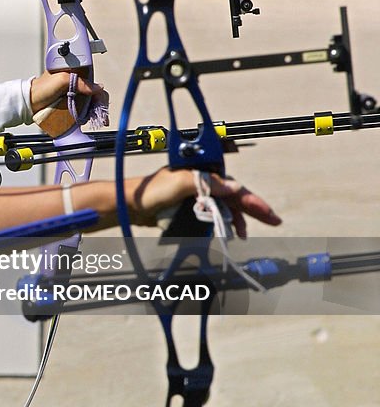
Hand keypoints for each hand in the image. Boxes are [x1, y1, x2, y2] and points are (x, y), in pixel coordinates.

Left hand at [29, 69, 107, 124]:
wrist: (29, 103)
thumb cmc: (42, 88)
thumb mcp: (61, 80)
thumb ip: (80, 82)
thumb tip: (98, 88)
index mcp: (75, 73)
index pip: (94, 82)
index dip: (99, 93)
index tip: (101, 104)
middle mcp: (76, 84)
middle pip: (95, 94)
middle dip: (99, 105)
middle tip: (100, 117)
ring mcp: (74, 95)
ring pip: (90, 104)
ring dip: (93, 112)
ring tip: (92, 119)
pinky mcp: (70, 105)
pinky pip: (82, 111)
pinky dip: (86, 116)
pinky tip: (84, 120)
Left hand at [127, 168, 281, 237]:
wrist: (131, 204)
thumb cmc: (152, 191)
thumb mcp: (181, 183)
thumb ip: (208, 184)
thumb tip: (235, 186)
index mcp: (203, 172)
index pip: (234, 187)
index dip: (253, 200)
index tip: (269, 213)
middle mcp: (202, 182)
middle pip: (234, 196)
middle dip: (253, 209)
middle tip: (274, 221)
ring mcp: (197, 195)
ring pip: (225, 206)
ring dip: (237, 218)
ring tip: (244, 233)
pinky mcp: (190, 207)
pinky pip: (213, 214)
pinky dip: (223, 222)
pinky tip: (230, 231)